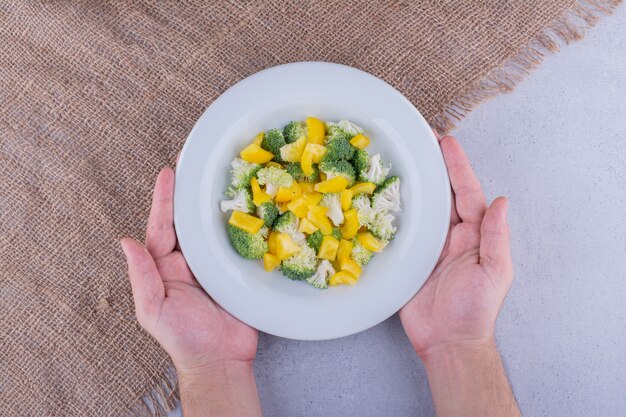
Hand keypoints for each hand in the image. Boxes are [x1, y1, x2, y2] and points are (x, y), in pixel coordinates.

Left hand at [120, 168, 257, 374]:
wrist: (221, 359)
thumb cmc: (183, 338)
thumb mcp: (153, 309)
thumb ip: (142, 276)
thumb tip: (126, 242)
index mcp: (165, 266)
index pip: (162, 225)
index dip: (164, 199)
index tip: (168, 172)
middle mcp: (189, 260)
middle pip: (188, 220)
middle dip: (189, 192)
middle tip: (194, 162)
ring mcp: (214, 264)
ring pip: (213, 227)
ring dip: (215, 203)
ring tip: (220, 175)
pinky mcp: (236, 270)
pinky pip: (238, 243)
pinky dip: (242, 224)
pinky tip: (249, 206)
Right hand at [400, 134, 512, 359]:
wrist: (447, 341)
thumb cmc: (474, 311)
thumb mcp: (494, 273)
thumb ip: (496, 237)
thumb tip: (501, 201)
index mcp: (473, 235)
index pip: (466, 193)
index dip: (457, 167)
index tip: (446, 143)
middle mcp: (451, 235)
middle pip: (442, 194)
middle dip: (433, 167)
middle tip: (419, 141)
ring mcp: (428, 246)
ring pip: (420, 208)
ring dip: (412, 185)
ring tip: (399, 160)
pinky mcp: (407, 259)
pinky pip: (399, 231)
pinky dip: (392, 214)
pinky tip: (380, 199)